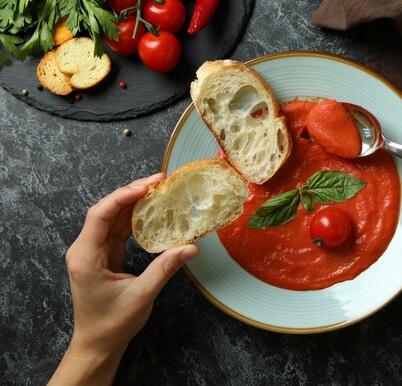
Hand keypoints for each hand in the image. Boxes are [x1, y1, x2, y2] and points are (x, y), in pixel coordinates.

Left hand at [49, 173, 198, 385]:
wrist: (98, 344)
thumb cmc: (113, 323)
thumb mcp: (142, 295)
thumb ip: (165, 268)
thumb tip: (191, 247)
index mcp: (86, 256)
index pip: (100, 215)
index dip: (123, 196)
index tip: (148, 186)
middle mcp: (86, 249)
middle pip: (107, 211)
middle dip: (133, 193)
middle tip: (160, 181)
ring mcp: (94, 251)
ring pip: (113, 217)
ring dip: (135, 203)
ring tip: (159, 190)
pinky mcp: (104, 255)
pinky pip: (118, 229)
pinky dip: (135, 218)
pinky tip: (152, 210)